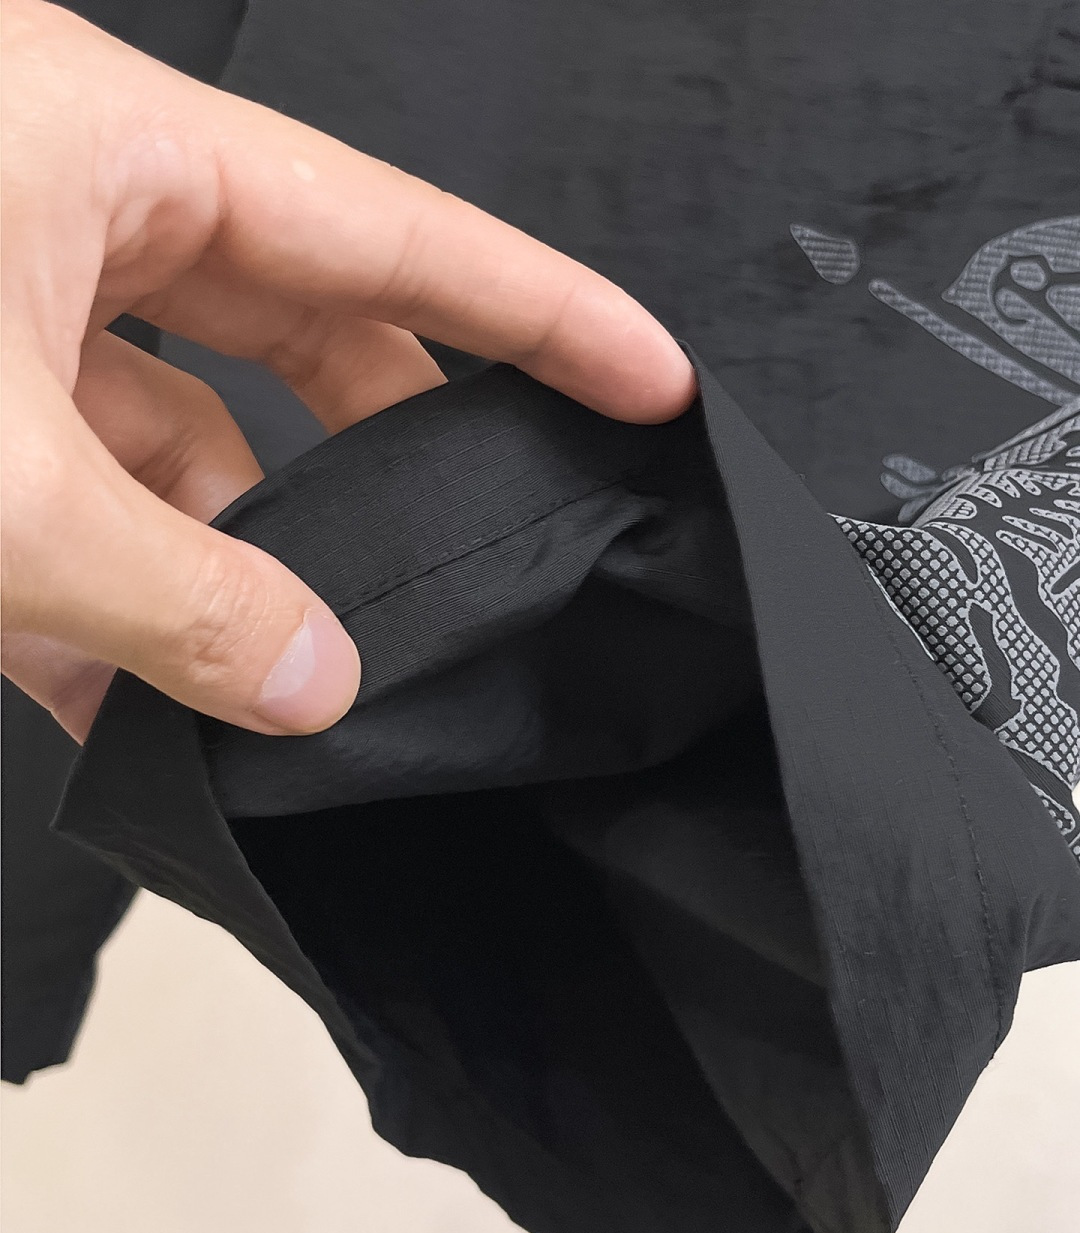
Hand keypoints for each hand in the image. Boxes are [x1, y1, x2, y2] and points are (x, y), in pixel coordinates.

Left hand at [0, 0, 693, 740]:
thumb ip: (181, 601)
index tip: (643, 377)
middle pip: (299, 325)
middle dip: (382, 455)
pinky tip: (117, 691)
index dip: (540, 313)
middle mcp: (62, 197)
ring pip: (176, 426)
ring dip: (219, 559)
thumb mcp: (1, 488)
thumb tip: (310, 684)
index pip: (390, 228)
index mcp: (101, 145)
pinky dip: (101, 588)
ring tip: (260, 678)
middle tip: (470, 540)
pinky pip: (70, 481)